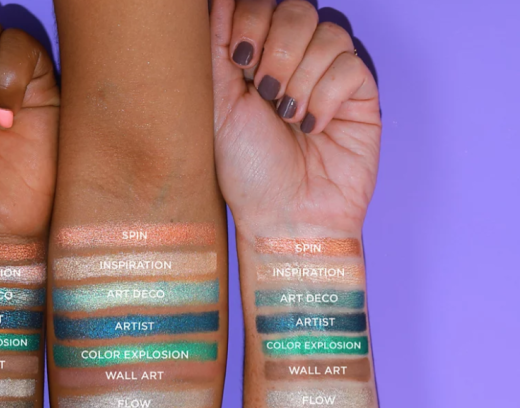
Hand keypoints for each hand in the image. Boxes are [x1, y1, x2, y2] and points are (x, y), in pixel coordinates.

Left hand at [210, 0, 379, 234]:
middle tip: (265, 93)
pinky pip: (350, 65)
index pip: (261, 4)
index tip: (239, 60)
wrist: (285, 219)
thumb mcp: (218, 109)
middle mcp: (293, 63)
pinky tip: (314, 128)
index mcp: (256, 61)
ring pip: (326, 31)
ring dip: (301, 76)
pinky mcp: (360, 96)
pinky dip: (327, 97)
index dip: (252, 20)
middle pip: (296, 7)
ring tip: (289, 118)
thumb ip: (214, 50)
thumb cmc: (249, 175)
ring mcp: (328, 77)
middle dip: (276, 48)